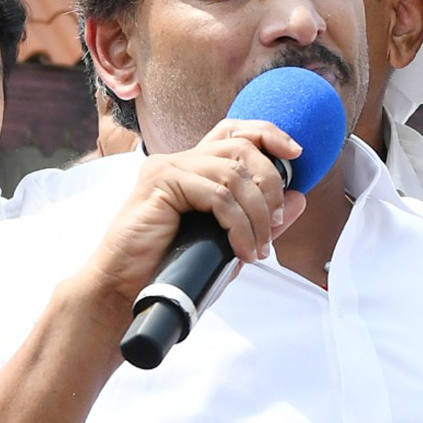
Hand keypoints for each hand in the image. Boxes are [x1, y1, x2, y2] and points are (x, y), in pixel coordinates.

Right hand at [81, 119, 306, 306]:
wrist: (124, 290)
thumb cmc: (170, 268)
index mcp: (193, 167)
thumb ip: (260, 219)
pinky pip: (216, 195)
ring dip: (256, 214)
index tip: (296, 154)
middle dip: (270, 185)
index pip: (234, 132)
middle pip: (241, 147)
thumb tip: (298, 198)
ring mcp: (167, 168)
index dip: (268, 134)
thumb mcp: (227, 242)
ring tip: (258, 247)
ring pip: (233, 174)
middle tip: (275, 225)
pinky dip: (238, 225)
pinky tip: (242, 250)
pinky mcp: (160, 183)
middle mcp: (180, 160)